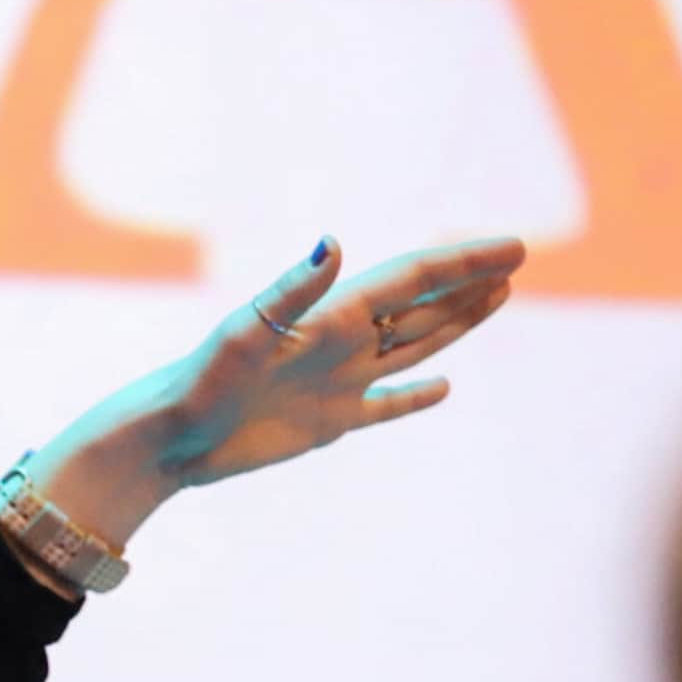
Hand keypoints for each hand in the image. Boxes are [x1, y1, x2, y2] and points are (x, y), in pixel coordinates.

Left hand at [18, 234, 529, 559]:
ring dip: (454, 324)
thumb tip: (331, 242)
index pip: (410, 279)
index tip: (513, 247)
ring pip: (411, 346)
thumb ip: (292, 289)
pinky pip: (384, 405)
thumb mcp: (245, 332)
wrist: (165, 439)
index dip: (462, 261)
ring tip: (495, 299)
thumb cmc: (197, 381)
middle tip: (516, 258)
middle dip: (467, 283)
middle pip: (419, 306)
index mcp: (329, 316)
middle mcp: (339, 343)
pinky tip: (442, 388)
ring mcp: (336, 383)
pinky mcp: (326, 423)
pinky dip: (413, 397)